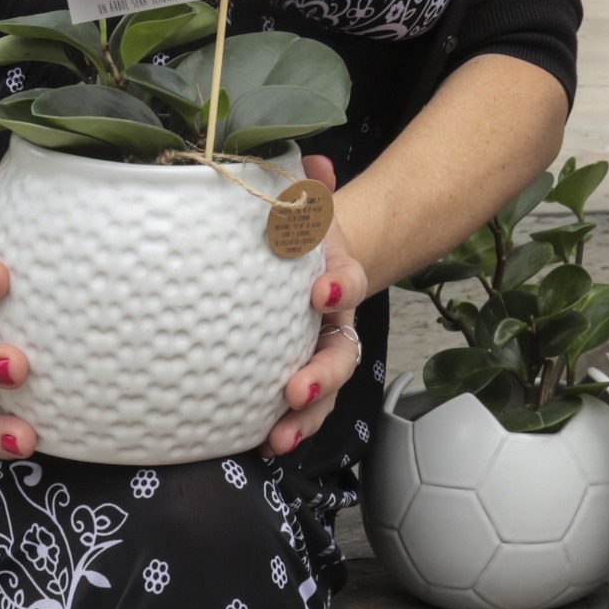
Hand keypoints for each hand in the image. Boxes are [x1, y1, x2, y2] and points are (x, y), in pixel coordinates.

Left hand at [263, 154, 370, 458]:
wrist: (298, 261)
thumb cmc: (294, 234)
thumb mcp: (301, 205)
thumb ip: (308, 185)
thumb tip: (317, 164)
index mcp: (337, 277)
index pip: (348, 280)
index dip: (343, 286)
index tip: (323, 291)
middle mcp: (333, 322)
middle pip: (341, 353)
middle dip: (323, 375)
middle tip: (297, 389)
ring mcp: (315, 354)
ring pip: (324, 392)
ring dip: (305, 418)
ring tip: (279, 438)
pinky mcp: (293, 379)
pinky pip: (297, 410)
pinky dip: (284, 429)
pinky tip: (260, 443)